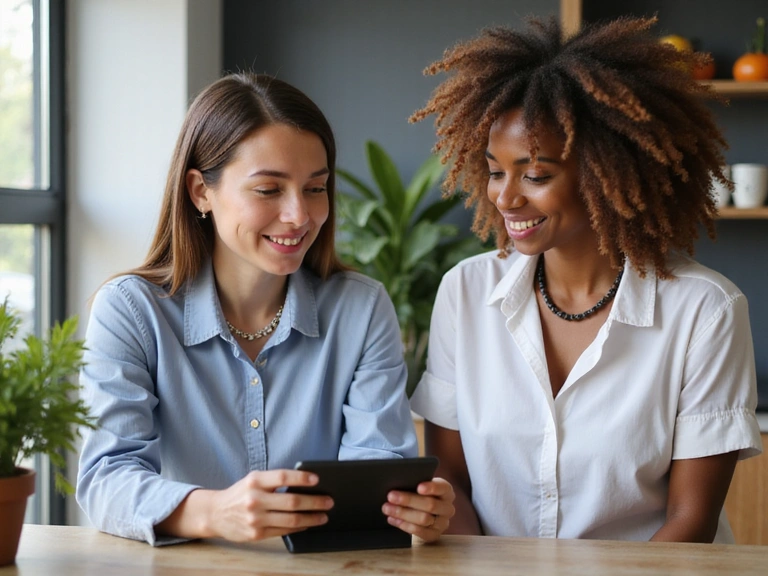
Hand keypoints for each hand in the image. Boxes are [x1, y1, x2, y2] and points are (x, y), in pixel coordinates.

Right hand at [205, 470, 333, 541]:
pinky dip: (299, 527)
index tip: (317, 478)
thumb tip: (305, 483)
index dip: (301, 477)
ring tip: (323, 516)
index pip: (282, 477)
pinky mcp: (256, 534)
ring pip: (291, 519)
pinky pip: (283, 531)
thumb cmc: (240, 493)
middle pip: (291, 501)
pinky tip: (307, 524)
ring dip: (311, 518)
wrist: (216, 513)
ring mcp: (255, 519)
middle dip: (315, 502)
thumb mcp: (253, 480)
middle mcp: (254, 499)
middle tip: (329, 501)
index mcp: (255, 481)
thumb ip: (274, 481)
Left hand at [382, 477, 454, 541]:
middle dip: (408, 500)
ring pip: (424, 519)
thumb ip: (414, 482)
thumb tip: (398, 480)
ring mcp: (442, 523)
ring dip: (402, 513)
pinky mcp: (434, 535)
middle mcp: (448, 508)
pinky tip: (393, 519)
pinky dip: (404, 525)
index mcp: (446, 491)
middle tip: (391, 496)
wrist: (422, 510)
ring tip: (387, 508)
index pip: (442, 487)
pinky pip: (420, 532)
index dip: (432, 487)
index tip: (419, 487)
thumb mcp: (420, 484)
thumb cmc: (419, 493)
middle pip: (430, 505)